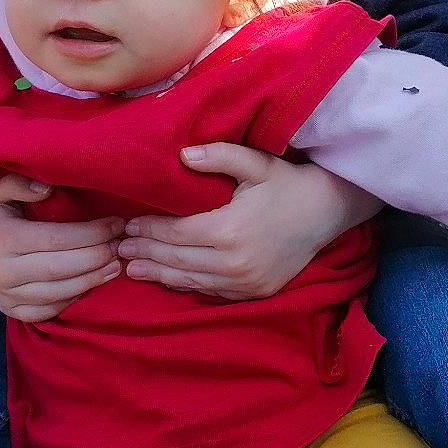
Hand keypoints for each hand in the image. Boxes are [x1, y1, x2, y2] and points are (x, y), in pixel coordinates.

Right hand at [0, 175, 122, 322]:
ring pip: (60, 293)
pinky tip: (92, 283)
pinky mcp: (11, 312)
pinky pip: (49, 311)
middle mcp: (4, 273)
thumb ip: (17, 183)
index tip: (116, 224)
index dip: (92, 234)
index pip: (58, 240)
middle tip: (123, 245)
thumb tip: (48, 189)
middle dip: (99, 257)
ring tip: (117, 264)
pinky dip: (74, 299)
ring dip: (93, 280)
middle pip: (63, 269)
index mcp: (3, 240)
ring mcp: (6, 296)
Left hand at [116, 144, 378, 301]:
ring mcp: (245, 282)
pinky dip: (186, 285)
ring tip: (133, 269)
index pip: (175, 234)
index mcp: (229, 230)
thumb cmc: (287, 183)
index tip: (128, 225)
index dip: (148, 231)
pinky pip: (211, 292)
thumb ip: (218, 156)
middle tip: (120, 248)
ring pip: (190, 281)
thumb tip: (182, 155)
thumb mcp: (256, 163)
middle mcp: (234, 262)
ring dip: (159, 274)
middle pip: (177, 260)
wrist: (327, 211)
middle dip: (146, 254)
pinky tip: (170, 278)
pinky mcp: (254, 292)